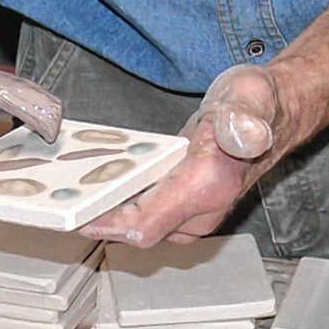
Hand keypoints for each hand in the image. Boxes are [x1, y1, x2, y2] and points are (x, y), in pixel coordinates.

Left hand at [81, 64, 290, 248]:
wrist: (273, 111)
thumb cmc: (258, 105)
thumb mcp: (251, 98)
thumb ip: (245, 120)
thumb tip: (243, 135)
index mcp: (207, 188)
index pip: (146, 227)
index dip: (105, 227)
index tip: (69, 217)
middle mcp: (198, 210)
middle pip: (133, 230)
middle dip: (93, 215)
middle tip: (54, 192)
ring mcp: (188, 213)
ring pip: (133, 223)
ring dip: (101, 207)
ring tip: (65, 183)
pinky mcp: (178, 204)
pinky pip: (139, 211)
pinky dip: (114, 198)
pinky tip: (93, 178)